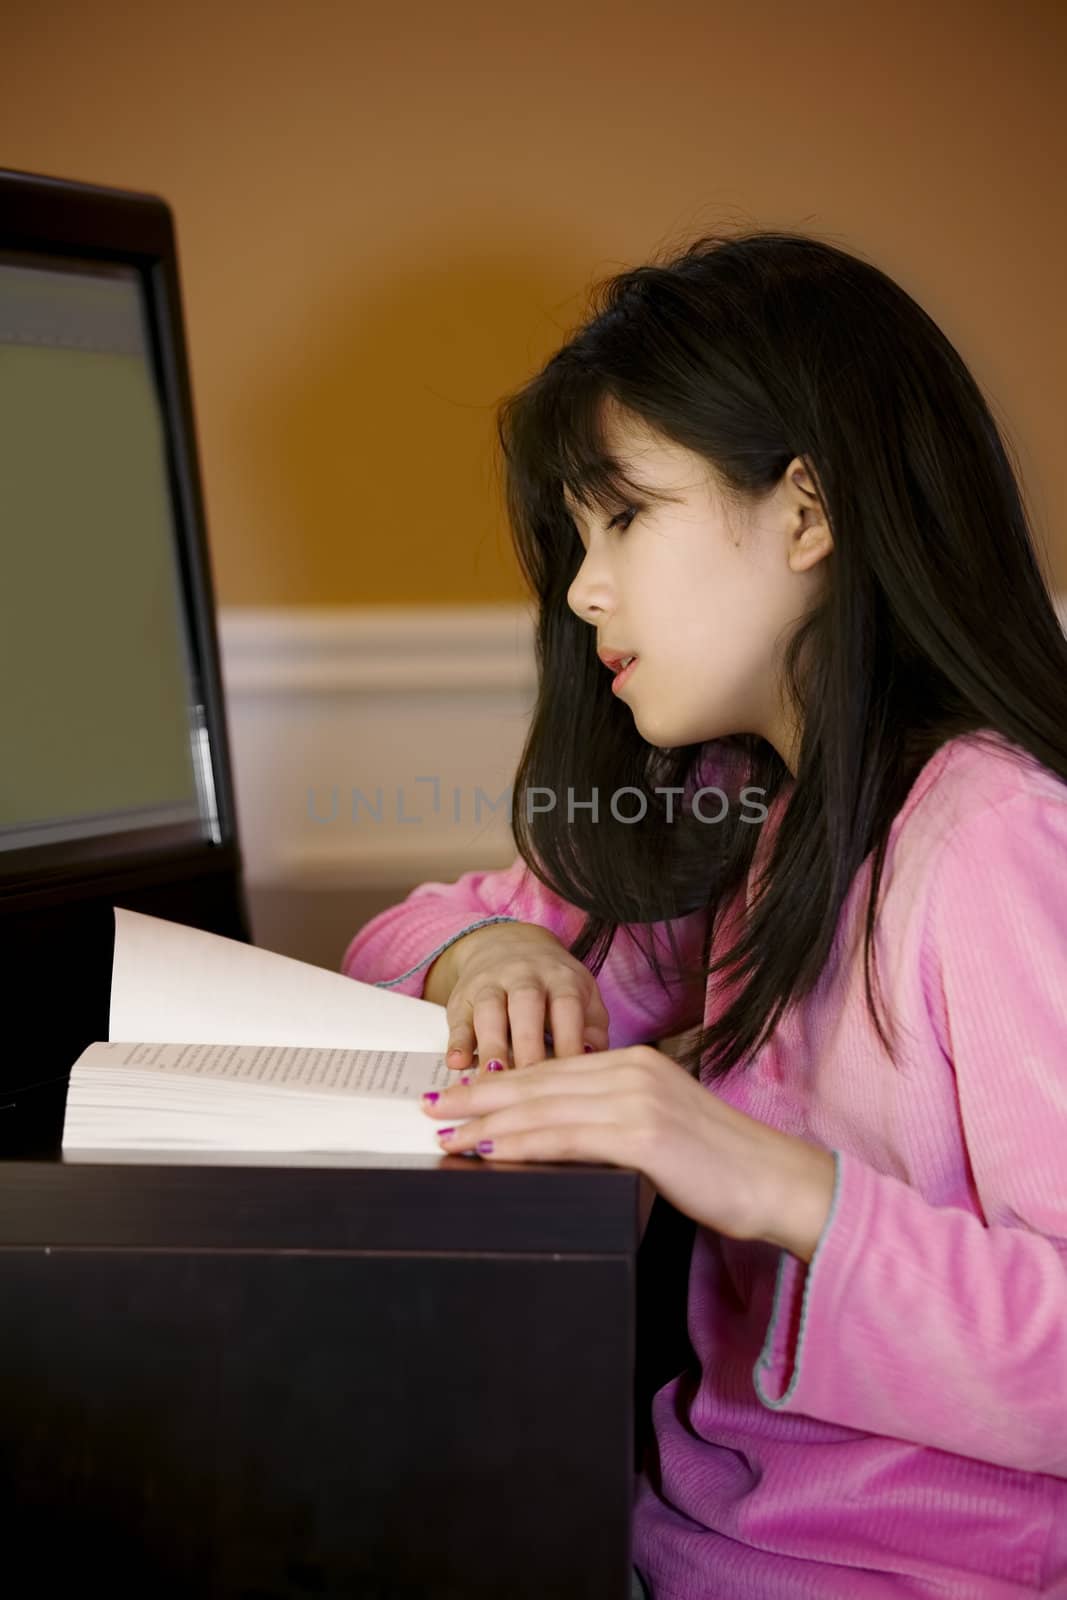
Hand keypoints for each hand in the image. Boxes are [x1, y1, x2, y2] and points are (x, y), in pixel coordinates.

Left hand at [421, 1044, 836, 1258]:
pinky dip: (521, 1143)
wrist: (777, 1184)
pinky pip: (566, 1137)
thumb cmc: (723, 1169)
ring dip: (487, 1120)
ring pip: (544, 1106)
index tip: (459, 1093)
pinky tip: (490, 1150)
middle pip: (537, 1081)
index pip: (551, 1071)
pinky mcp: (643, 1133)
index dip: (499, 1083)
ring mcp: (638, 1098)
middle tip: (432, 1106)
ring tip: (446, 1132)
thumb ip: (613, 1123)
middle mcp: (632, 1069)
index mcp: (635, 1063)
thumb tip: (560, 1140)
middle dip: (478, 1094)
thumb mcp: (660, 1131)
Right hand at [434, 922, 611, 1073]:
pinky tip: (456, 1063)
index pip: (567, 1006)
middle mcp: (525, 975)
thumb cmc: (554, 987)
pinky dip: (456, 1042)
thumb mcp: (582, 998)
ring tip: (493, 1079)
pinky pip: (458, 1019)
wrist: (507, 944)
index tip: (572, 1077)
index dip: (569, 1040)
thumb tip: (595, 1061)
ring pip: (489, 1011)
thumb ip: (592, 1030)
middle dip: (527, 1045)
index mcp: (561, 977)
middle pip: (526, 1006)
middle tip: (531, 1084)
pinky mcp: (462, 998)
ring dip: (491, 1046)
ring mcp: (491, 984)